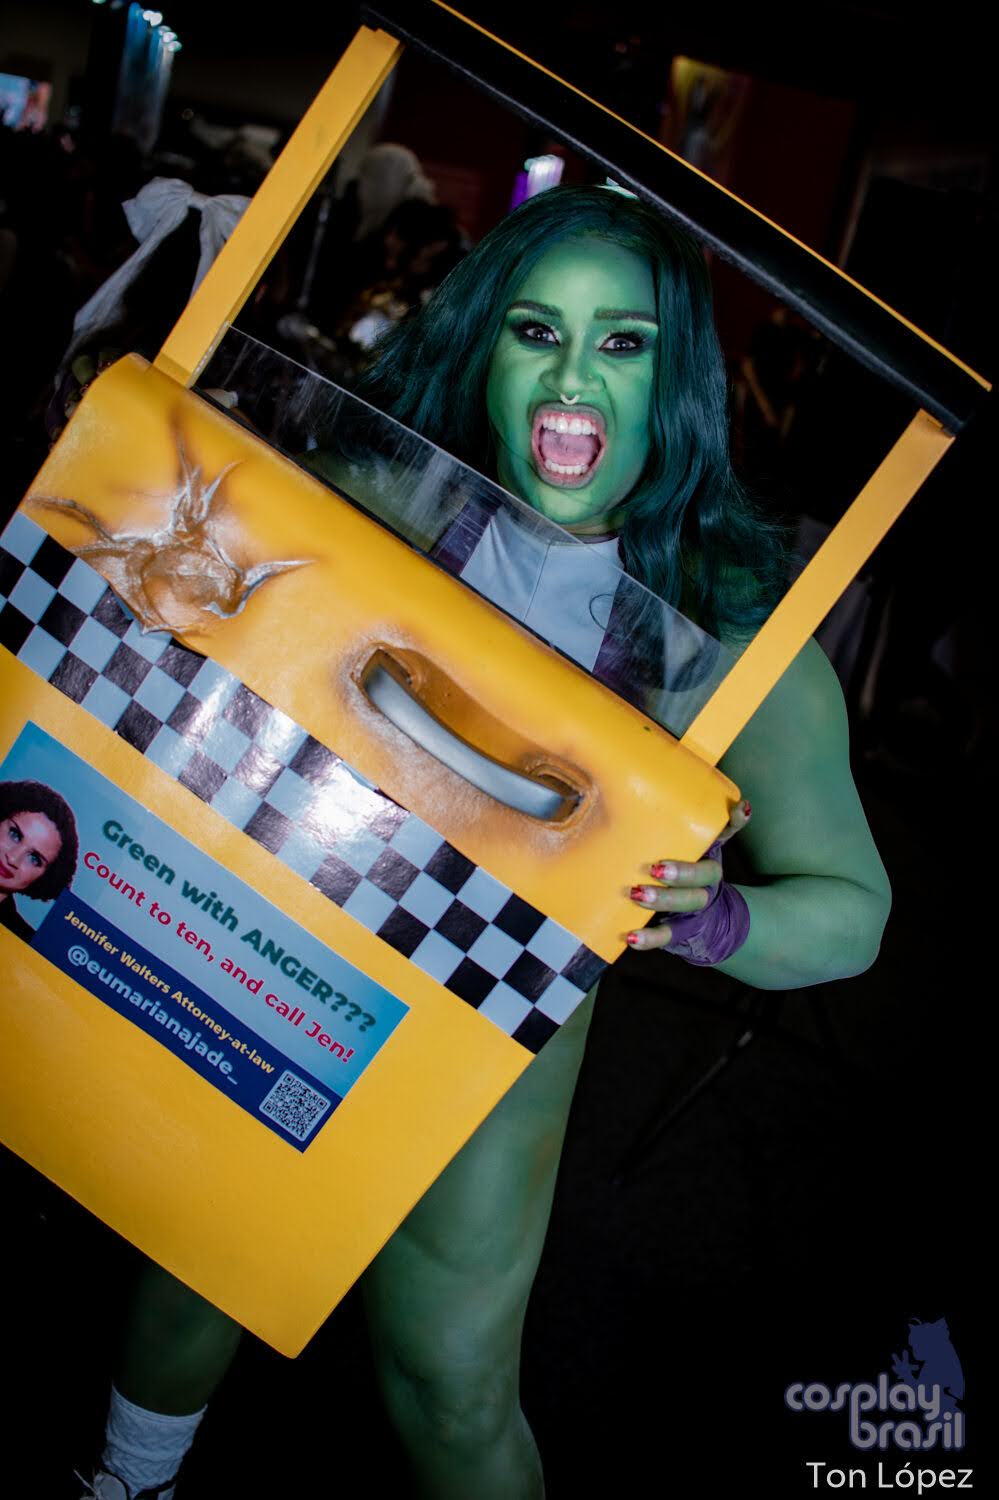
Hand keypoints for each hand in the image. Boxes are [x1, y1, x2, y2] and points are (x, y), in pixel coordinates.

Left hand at [626, 799, 751, 951]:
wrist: (708, 925)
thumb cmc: (686, 874)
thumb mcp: (686, 846)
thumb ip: (678, 821)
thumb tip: (675, 780)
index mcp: (710, 854)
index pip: (726, 833)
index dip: (735, 821)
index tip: (741, 808)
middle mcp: (709, 880)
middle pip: (704, 875)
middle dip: (683, 872)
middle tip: (657, 868)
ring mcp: (697, 906)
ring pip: (687, 903)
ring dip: (662, 900)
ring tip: (637, 894)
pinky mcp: (682, 930)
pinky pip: (667, 935)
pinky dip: (649, 938)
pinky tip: (630, 936)